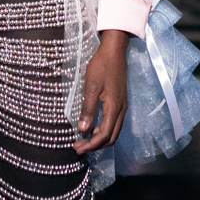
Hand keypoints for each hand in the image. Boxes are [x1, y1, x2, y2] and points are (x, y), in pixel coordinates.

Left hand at [74, 31, 129, 154]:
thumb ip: (88, 108)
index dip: (91, 145)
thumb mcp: (91, 86)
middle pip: (111, 138)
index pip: (104, 135)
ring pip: (113, 132)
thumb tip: (82, 129)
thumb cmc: (101, 66)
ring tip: (83, 139)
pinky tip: (92, 127)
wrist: (114, 51)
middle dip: (95, 146)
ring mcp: (122, 106)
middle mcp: (121, 110)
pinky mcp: (120, 102)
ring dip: (99, 139)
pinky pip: (114, 123)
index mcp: (114, 107)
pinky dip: (103, 130)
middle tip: (78, 146)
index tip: (77, 147)